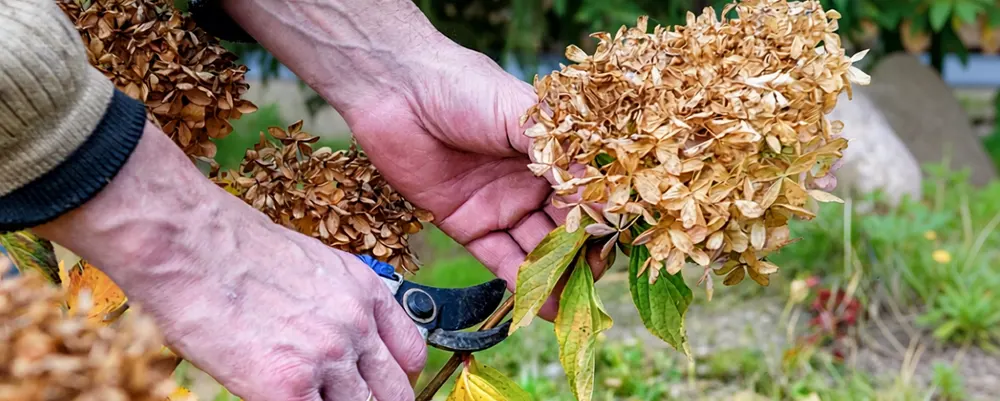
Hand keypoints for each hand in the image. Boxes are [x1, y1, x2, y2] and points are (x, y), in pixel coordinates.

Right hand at [35, 124, 424, 400]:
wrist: (191, 245)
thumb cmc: (233, 249)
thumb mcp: (311, 265)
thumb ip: (336, 304)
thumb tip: (337, 341)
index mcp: (365, 292)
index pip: (411, 355)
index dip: (397, 379)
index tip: (379, 388)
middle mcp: (356, 325)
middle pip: (394, 393)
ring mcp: (327, 357)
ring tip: (310, 400)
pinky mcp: (287, 385)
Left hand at [336, 44, 609, 320]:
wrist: (395, 91)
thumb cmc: (464, 87)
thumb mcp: (520, 114)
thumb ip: (557, 155)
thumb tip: (597, 195)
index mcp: (552, 151)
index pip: (587, 194)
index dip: (600, 221)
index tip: (612, 246)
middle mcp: (531, 182)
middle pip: (565, 228)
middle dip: (582, 258)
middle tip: (594, 285)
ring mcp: (501, 205)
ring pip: (536, 249)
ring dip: (556, 277)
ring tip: (574, 305)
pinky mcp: (468, 225)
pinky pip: (500, 258)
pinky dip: (520, 283)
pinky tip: (541, 304)